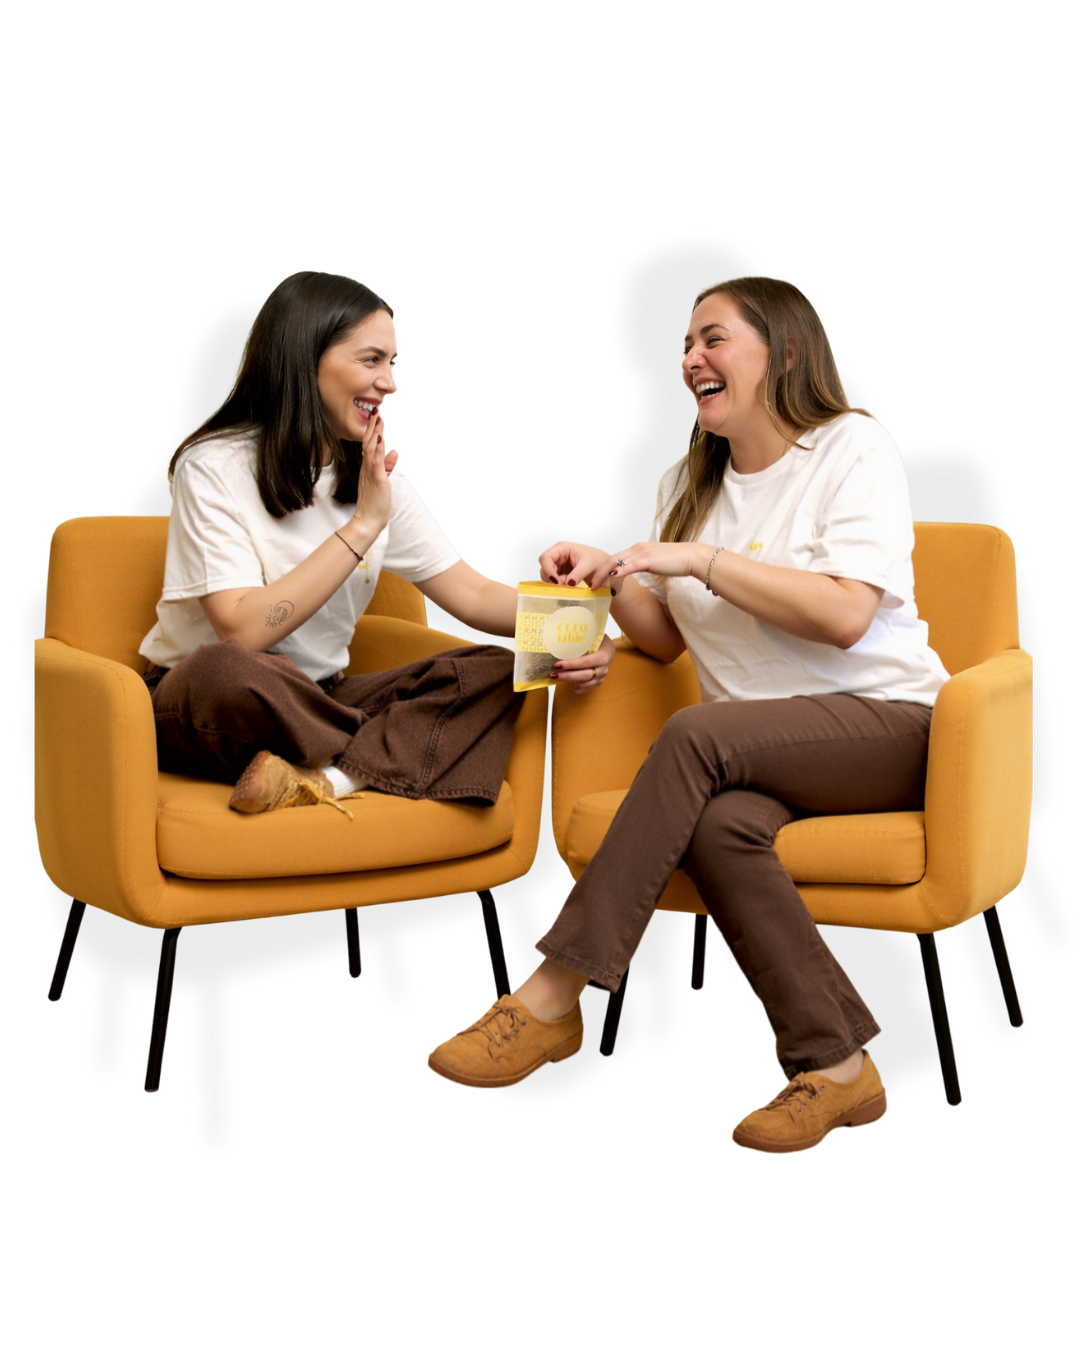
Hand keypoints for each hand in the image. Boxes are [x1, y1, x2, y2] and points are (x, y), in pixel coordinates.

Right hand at [352, 410, 398, 534]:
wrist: (367, 520)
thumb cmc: (375, 503)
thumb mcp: (383, 480)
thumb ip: (388, 465)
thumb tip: (394, 451)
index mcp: (368, 468)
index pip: (369, 445)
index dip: (373, 430)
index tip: (376, 416)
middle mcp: (367, 467)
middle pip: (368, 442)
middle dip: (373, 426)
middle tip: (376, 410)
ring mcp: (371, 473)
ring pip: (371, 448)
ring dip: (375, 432)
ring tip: (378, 417)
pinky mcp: (376, 480)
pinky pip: (376, 462)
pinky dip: (378, 449)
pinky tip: (379, 438)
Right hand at [537, 540, 612, 587]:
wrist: (603, 566)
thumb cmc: (597, 560)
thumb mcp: (589, 565)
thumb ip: (578, 574)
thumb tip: (568, 583)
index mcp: (561, 548)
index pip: (545, 557)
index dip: (547, 569)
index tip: (556, 581)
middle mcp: (556, 555)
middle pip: (544, 568)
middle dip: (552, 578)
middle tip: (564, 585)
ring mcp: (557, 565)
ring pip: (548, 576)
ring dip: (556, 583)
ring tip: (569, 584)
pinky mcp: (560, 573)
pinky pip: (554, 581)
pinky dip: (559, 585)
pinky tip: (569, 585)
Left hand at [551, 633, 615, 694]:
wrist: (609, 649)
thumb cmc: (598, 641)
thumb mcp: (592, 639)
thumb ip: (581, 644)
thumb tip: (560, 647)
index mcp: (602, 657)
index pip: (584, 662)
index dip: (570, 664)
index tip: (557, 665)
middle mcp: (603, 669)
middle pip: (583, 675)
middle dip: (566, 676)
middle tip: (553, 674)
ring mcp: (601, 677)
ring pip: (584, 683)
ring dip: (570, 681)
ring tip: (557, 677)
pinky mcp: (598, 682)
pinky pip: (587, 689)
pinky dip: (578, 688)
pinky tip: (570, 684)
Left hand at [581, 542, 701, 589]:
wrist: (692, 557)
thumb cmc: (676, 562)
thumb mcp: (654, 563)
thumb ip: (642, 565)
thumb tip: (633, 573)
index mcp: (637, 549)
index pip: (615, 558)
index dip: (603, 569)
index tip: (596, 580)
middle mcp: (637, 548)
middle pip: (611, 559)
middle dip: (598, 572)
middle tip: (590, 584)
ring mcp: (642, 553)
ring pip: (616, 562)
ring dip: (603, 574)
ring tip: (595, 585)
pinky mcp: (649, 559)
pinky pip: (629, 565)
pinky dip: (619, 571)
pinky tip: (611, 578)